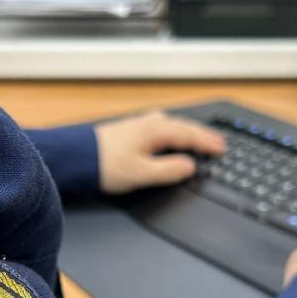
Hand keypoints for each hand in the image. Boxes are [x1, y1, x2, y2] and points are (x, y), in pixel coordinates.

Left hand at [95, 110, 226, 194]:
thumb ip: (168, 170)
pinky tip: (169, 134)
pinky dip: (173, 131)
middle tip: (219, 142)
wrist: (74, 158)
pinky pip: (160, 126)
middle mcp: (149, 124)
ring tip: (199, 138)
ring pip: (171, 125)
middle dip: (202, 135)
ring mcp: (138, 124)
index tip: (222, 149)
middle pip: (183, 127)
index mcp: (155, 132)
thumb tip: (190, 166)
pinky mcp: (129, 130)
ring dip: (188, 131)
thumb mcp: (141, 174)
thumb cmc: (105, 166)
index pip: (189, 135)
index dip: (207, 143)